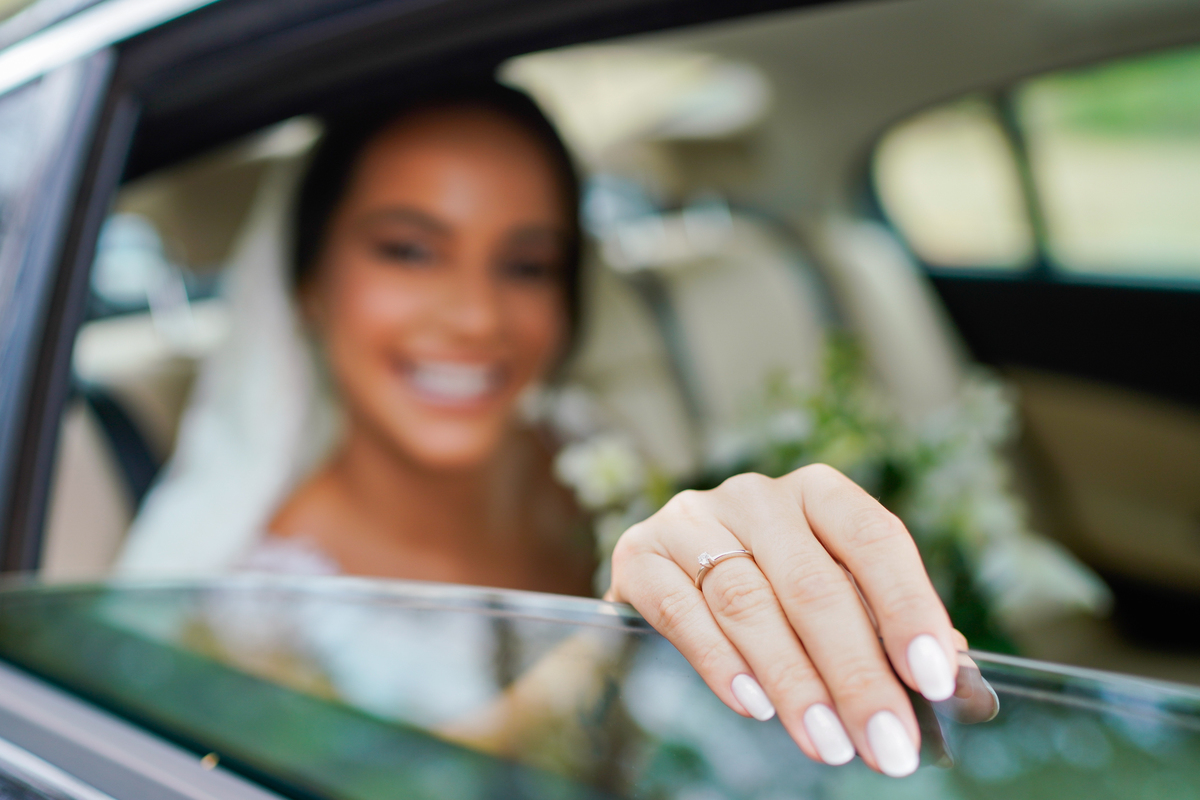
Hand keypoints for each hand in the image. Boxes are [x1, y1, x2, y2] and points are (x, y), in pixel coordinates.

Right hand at [605, 464, 961, 777]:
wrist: (668, 581)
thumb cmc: (770, 594)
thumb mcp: (833, 597)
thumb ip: (886, 632)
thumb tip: (963, 688)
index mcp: (817, 494)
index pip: (873, 538)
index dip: (907, 606)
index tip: (934, 679)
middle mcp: (755, 496)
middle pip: (813, 583)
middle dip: (856, 673)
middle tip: (886, 744)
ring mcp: (692, 520)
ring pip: (748, 602)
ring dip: (794, 682)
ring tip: (828, 744)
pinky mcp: (639, 554)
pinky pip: (682, 610)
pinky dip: (720, 662)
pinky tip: (754, 705)